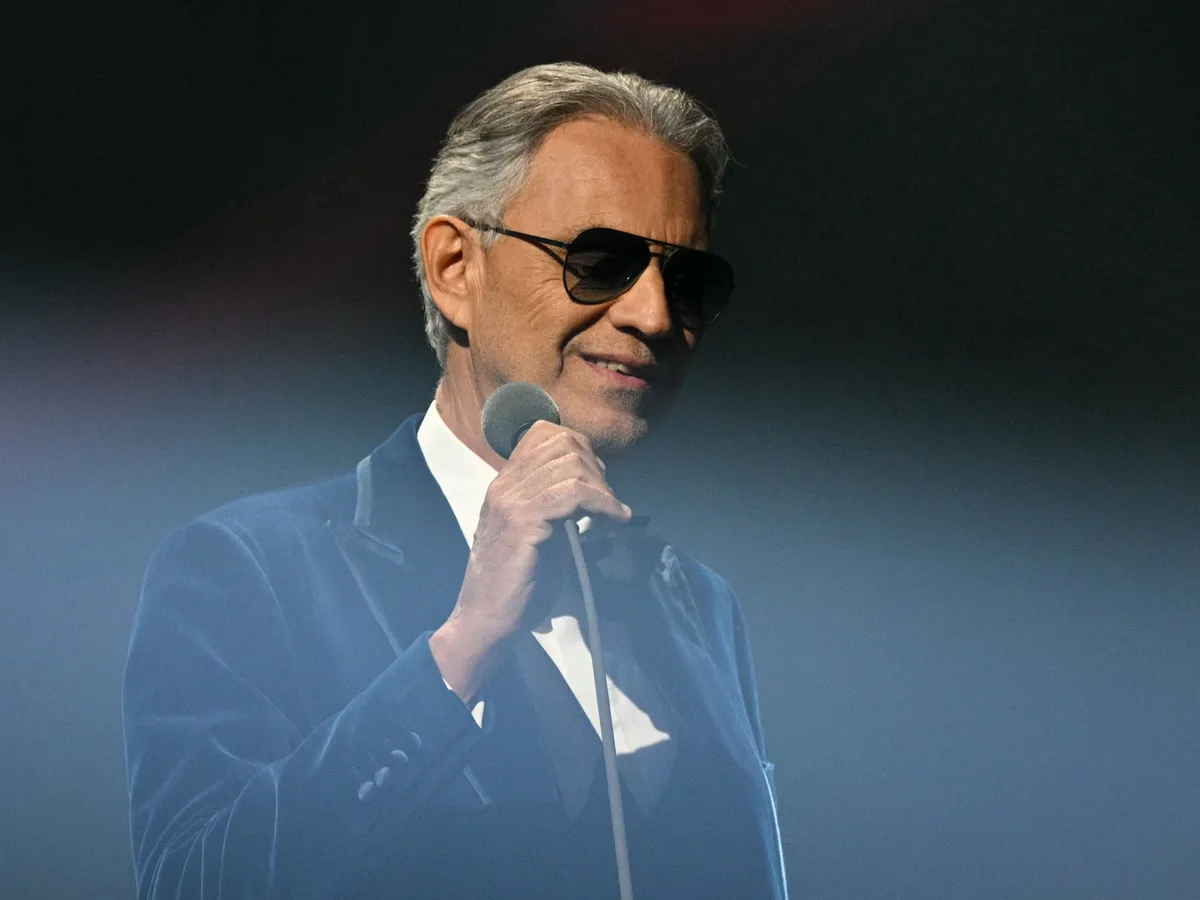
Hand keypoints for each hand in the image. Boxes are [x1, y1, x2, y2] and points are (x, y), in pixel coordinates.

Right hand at [430, 421, 631, 701]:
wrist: (487, 617)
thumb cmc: (517, 582)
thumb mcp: (537, 531)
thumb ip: (556, 505)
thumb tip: (597, 489)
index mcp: (505, 482)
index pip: (543, 434)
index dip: (580, 449)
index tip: (597, 481)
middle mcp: (505, 484)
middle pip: (563, 443)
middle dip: (596, 468)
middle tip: (608, 500)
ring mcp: (512, 501)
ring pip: (571, 466)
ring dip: (603, 489)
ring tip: (613, 515)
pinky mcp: (525, 522)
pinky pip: (573, 495)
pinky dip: (604, 505)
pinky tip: (614, 522)